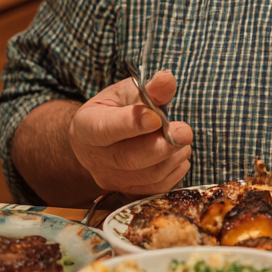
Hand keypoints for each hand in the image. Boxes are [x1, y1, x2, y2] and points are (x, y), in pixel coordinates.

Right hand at [68, 70, 192, 194]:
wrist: (103, 138)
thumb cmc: (116, 109)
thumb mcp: (127, 92)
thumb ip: (149, 89)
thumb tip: (166, 79)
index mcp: (85, 127)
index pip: (106, 129)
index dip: (132, 124)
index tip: (156, 117)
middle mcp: (94, 159)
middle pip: (129, 158)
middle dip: (161, 146)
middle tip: (185, 132)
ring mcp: (111, 180)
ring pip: (147, 175)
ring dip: (173, 156)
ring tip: (182, 137)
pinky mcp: (129, 192)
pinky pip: (157, 188)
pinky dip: (175, 170)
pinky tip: (179, 154)